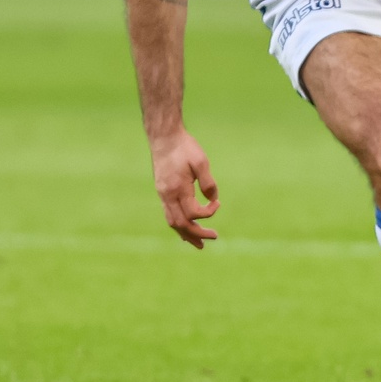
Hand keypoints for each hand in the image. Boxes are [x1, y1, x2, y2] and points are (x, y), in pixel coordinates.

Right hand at [150, 129, 218, 248]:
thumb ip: (208, 183)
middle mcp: (167, 195)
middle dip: (197, 234)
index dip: (208, 213)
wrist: (164, 137)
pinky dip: (178, 225)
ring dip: (186, 234)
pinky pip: (169, 214)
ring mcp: (162, 194)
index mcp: (178, 189)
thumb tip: (213, 200)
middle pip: (181, 224)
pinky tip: (186, 229)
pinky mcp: (162, 192)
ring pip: (172, 222)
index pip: (193, 213)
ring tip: (199, 244)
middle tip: (214, 238)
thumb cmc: (185, 148)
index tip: (218, 203)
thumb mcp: (201, 161)